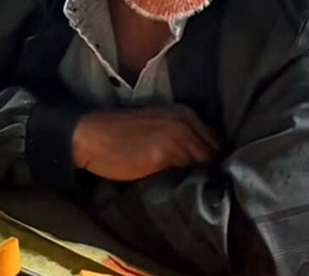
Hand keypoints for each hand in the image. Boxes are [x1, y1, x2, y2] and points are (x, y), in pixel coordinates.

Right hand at [73, 105, 221, 180]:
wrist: (92, 135)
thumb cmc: (122, 134)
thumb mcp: (158, 127)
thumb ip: (182, 139)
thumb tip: (206, 166)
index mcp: (186, 114)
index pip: (217, 143)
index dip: (216, 162)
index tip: (212, 177)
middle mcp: (185, 122)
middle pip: (215, 154)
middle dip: (213, 171)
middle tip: (206, 189)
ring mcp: (176, 137)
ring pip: (205, 166)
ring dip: (204, 180)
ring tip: (197, 195)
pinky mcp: (164, 154)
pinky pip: (189, 175)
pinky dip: (191, 185)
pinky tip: (185, 193)